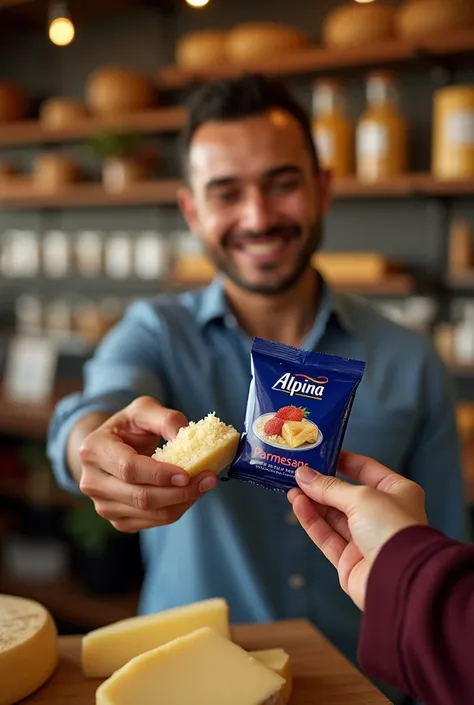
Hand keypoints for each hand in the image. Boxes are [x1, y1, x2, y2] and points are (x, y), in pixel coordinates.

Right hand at [78, 396, 216, 532]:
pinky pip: (152, 523)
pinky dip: (175, 509)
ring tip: (204, 484)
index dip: (159, 474)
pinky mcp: (117, 520)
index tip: (187, 473)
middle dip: (179, 492)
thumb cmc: (129, 426)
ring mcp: (102, 505)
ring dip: (182, 502)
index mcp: (93, 450)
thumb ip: (165, 418)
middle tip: (209, 479)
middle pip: (141, 497)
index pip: (129, 469)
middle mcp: (92, 482)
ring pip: (149, 514)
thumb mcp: (144, 410)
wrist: (112, 447)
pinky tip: (189, 494)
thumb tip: (186, 435)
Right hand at [287, 451, 427, 609]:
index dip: (343, 461)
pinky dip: (312, 521)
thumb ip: (329, 487)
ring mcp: (366, 539)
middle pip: (346, 494)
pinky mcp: (350, 561)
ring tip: (291, 488)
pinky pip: (328, 536)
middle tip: (297, 472)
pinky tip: (297, 505)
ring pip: (333, 516)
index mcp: (397, 493)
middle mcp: (383, 515)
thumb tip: (303, 474)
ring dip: (312, 501)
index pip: (366, 470)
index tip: (320, 453)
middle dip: (321, 484)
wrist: (399, 580)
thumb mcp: (361, 497)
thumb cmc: (391, 528)